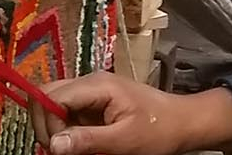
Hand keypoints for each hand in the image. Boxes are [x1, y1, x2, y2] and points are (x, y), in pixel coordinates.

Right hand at [29, 73, 231, 154]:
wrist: (184, 123)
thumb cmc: (159, 130)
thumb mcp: (124, 141)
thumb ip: (88, 141)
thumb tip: (52, 144)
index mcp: (97, 85)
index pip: (50, 95)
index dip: (47, 122)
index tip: (57, 147)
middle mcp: (90, 83)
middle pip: (48, 96)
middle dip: (47, 125)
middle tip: (62, 151)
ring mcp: (92, 93)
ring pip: (56, 106)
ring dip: (58, 130)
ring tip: (77, 149)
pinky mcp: (95, 104)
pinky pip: (70, 115)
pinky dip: (70, 131)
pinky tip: (84, 145)